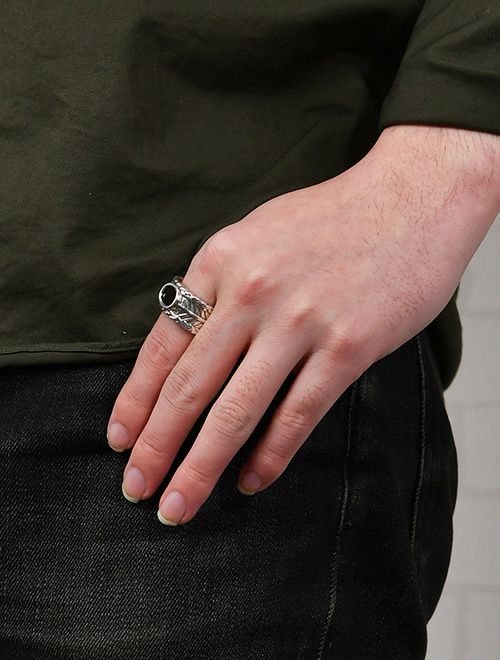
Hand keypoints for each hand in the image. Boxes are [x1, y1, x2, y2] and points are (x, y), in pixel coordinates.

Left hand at [106, 124, 499, 524]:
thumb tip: (189, 350)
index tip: (118, 440)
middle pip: (189, 388)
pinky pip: (297, 416)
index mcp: (220, 261)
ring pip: (235, 412)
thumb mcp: (255, 236)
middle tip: (136, 490)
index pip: (162, 346)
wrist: (412, 198)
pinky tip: (250, 481)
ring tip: (178, 506)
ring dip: (201, 468)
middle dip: (156, 448)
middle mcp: (252, 292)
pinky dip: (269, 457)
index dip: (135, 401)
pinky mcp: (348, 346)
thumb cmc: (330, 219)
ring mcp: (300, 321)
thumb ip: (219, 287)